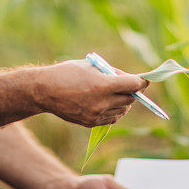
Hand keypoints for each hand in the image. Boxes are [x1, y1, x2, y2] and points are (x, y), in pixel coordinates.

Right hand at [32, 60, 148, 127]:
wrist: (44, 91)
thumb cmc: (67, 73)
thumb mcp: (91, 65)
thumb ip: (112, 73)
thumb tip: (130, 79)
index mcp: (102, 85)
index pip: (133, 85)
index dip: (141, 82)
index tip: (144, 80)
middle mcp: (101, 102)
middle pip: (130, 99)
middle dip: (132, 91)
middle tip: (130, 85)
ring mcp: (96, 115)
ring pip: (122, 110)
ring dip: (123, 102)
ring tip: (115, 93)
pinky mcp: (91, 123)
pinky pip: (112, 119)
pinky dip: (114, 111)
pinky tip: (107, 103)